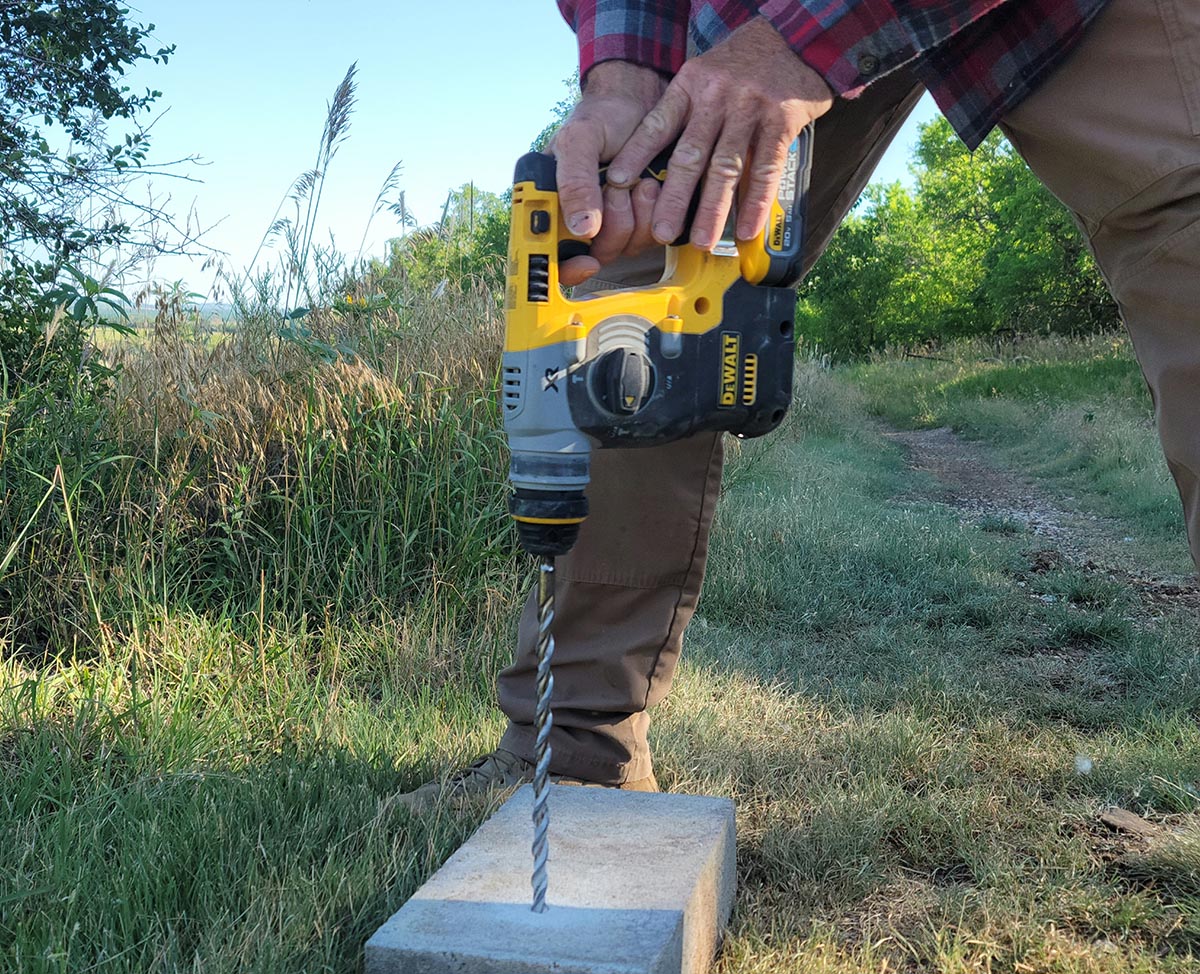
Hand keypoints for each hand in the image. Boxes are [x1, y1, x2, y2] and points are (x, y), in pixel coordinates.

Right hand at [550, 61, 666, 284]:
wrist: (642, 100)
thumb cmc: (603, 115)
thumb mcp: (580, 140)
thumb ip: (575, 182)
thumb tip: (580, 228)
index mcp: (555, 204)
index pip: (554, 255)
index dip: (568, 267)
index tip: (586, 260)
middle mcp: (582, 219)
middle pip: (597, 255)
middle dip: (613, 226)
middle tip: (618, 190)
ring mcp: (614, 222)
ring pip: (627, 248)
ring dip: (637, 215)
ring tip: (638, 181)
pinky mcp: (643, 219)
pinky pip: (651, 236)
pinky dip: (655, 213)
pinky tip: (651, 186)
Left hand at [606, 17, 832, 249]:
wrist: (792, 37)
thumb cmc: (741, 66)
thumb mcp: (704, 75)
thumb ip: (685, 112)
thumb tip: (656, 161)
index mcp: (691, 86)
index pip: (657, 125)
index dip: (636, 155)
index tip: (617, 183)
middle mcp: (716, 97)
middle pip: (690, 156)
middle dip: (674, 198)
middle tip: (662, 232)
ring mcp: (749, 109)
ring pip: (726, 168)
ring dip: (713, 210)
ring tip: (702, 241)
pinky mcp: (781, 120)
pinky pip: (766, 168)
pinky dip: (756, 202)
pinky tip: (747, 228)